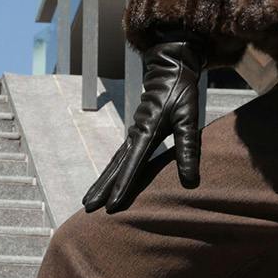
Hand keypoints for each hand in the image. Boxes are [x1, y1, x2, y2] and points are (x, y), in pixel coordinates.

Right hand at [81, 28, 206, 213]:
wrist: (170, 68)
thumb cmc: (181, 92)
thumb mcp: (190, 117)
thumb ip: (188, 148)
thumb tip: (189, 180)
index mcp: (146, 131)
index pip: (132, 165)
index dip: (122, 186)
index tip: (112, 205)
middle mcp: (134, 134)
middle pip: (114, 166)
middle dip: (101, 188)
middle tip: (88, 208)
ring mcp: (133, 133)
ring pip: (113, 162)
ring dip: (101, 181)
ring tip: (88, 200)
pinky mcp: (135, 132)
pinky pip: (119, 156)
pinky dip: (110, 171)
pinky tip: (107, 181)